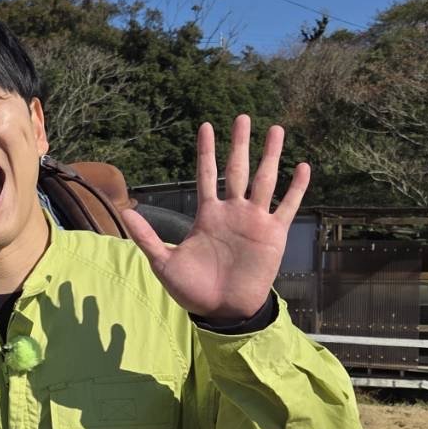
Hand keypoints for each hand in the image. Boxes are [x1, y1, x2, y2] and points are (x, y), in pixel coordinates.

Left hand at [121, 114, 308, 321]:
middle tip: (242, 117)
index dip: (206, 151)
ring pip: (264, 180)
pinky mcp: (273, 235)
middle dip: (240, 144)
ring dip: (270, 156)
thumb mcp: (164, 262)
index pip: (207, 174)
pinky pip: (287, 206)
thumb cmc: (192, 289)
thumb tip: (124, 211)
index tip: (206, 125)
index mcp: (208, 214)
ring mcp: (254, 221)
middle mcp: (232, 212)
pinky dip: (296, 188)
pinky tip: (303, 166)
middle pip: (237, 169)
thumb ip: (147, 236)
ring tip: (275, 130)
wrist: (221, 311)